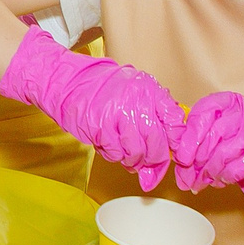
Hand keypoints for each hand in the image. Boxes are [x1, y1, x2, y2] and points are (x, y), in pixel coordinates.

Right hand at [0, 27, 180, 191]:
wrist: (67, 81)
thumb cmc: (102, 88)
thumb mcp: (134, 89)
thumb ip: (154, 111)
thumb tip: (172, 146)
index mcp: (148, 89)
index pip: (174, 120)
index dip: (176, 142)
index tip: (175, 153)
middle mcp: (136, 100)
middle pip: (157, 144)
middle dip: (154, 160)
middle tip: (148, 163)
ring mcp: (117, 115)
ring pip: (136, 153)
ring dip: (133, 160)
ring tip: (126, 152)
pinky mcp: (100, 128)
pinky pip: (115, 154)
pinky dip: (114, 155)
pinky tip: (110, 145)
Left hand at [174, 90, 243, 238]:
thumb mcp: (228, 138)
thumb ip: (205, 138)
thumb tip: (176, 150)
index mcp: (234, 104)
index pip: (203, 111)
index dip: (189, 133)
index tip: (180, 153)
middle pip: (209, 134)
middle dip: (193, 160)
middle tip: (187, 177)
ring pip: (219, 153)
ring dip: (209, 173)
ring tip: (207, 181)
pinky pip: (234, 168)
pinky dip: (225, 178)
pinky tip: (225, 182)